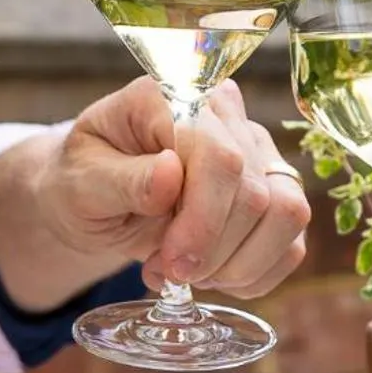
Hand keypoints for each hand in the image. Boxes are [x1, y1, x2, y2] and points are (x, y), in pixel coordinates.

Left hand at [0, 77, 308, 311]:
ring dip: (237, 265)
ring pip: (287, 214)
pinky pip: (292, 242)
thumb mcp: (79, 182)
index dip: (203, 220)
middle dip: (211, 252)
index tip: (171, 265)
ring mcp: (259, 153)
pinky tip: (211, 275)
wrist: (94, 198)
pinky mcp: (275, 192)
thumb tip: (170, 174)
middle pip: (256, 193)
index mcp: (177, 97)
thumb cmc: (82, 181)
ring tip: (187, 274)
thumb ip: (120, 179)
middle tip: (163, 273)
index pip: (220, 157)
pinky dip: (253, 275)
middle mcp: (229, 116)